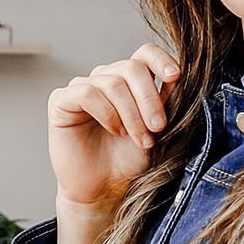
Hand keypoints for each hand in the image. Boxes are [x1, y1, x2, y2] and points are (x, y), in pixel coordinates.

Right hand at [47, 44, 181, 240]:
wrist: (104, 189)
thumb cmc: (129, 160)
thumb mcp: (158, 130)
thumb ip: (167, 101)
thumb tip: (181, 75)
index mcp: (130, 81)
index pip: (144, 53)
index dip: (160, 59)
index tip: (175, 76)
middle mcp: (106, 78)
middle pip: (132, 67)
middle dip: (149, 98)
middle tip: (158, 126)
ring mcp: (83, 87)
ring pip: (112, 82)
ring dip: (131, 113)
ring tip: (139, 138)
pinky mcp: (61, 100)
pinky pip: (87, 92)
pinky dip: (107, 113)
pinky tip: (115, 131)